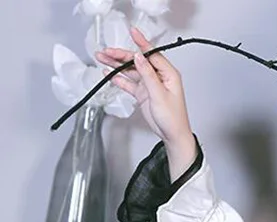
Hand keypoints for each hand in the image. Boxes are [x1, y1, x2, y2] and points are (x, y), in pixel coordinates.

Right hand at [96, 27, 196, 177]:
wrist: (172, 135)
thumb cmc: (173, 118)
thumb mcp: (159, 94)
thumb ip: (148, 75)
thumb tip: (139, 57)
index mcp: (168, 74)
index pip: (152, 54)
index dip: (141, 43)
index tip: (132, 32)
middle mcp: (159, 77)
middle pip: (138, 61)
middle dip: (121, 55)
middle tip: (107, 52)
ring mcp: (150, 85)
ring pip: (131, 70)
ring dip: (116, 65)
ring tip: (102, 59)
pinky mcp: (143, 93)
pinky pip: (129, 83)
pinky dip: (119, 78)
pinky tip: (109, 73)